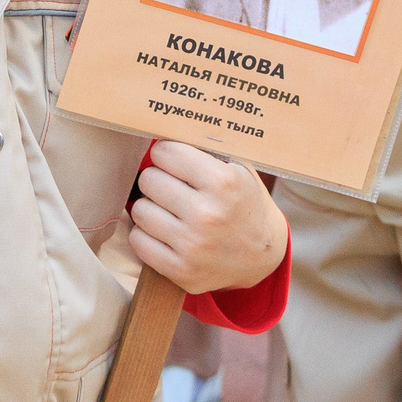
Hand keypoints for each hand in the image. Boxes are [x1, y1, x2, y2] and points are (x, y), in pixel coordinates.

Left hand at [126, 141, 287, 295]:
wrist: (263, 257)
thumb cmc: (244, 204)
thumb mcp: (238, 169)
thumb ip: (204, 150)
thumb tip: (161, 129)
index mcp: (224, 183)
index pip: (165, 153)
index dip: (167, 155)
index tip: (174, 162)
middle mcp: (207, 214)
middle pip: (148, 179)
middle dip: (158, 180)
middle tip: (172, 187)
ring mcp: (193, 246)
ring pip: (139, 209)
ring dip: (151, 207)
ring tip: (169, 210)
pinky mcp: (180, 271)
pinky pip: (138, 241)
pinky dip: (147, 234)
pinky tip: (165, 232)